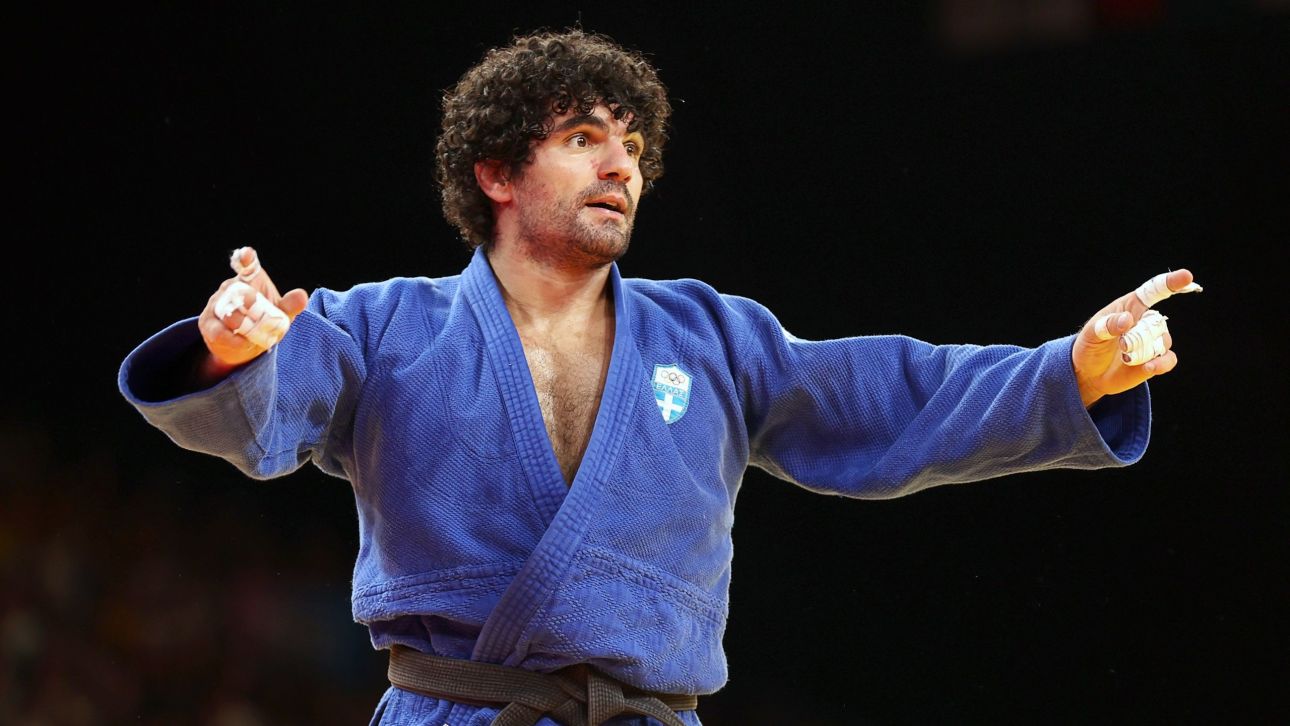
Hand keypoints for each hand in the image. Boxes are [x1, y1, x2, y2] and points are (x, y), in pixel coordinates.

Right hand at [198, 247, 308, 379]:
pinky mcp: (207, 322)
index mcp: (250, 280)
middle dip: (253, 308)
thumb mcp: (281, 315)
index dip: (246, 259)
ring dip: (245, 327)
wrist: (243, 346)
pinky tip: (244, 343)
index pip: (247, 264)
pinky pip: (220, 331)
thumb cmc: (264, 322)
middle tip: (260, 319)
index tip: (246, 254)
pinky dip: (235, 340)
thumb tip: (302, 295)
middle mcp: (230, 287)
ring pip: (230, 314)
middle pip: (241, 294)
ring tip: (254, 334)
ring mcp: (216, 303)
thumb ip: (290, 305)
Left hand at [1072, 269, 1194, 407]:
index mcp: (1131, 307)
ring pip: (1162, 342)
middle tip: (1120, 345)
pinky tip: (1148, 367)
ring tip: (1125, 357)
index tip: (1187, 276)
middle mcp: (1146, 321)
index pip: (1154, 291)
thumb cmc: (1089, 347)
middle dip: (1138, 336)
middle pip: (1157, 323)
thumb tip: (1128, 318)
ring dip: (1142, 352)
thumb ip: (1106, 325)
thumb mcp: (1090, 335)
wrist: (1089, 374)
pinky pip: (1169, 359)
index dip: (1171, 283)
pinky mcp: (1156, 360)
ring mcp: (1153, 341)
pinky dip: (1160, 364)